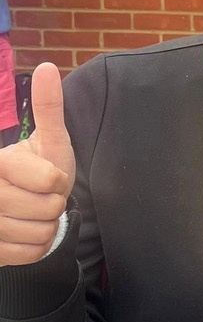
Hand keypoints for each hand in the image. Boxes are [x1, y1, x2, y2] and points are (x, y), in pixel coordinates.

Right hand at [0, 63, 75, 266]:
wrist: (27, 207)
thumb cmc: (41, 169)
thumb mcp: (49, 138)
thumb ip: (49, 106)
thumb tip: (48, 68)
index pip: (49, 181)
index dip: (57, 181)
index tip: (48, 177)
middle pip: (47, 208)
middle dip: (55, 203)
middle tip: (42, 196)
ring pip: (39, 233)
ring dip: (47, 226)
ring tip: (34, 213)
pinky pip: (29, 253)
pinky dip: (37, 246)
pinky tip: (26, 232)